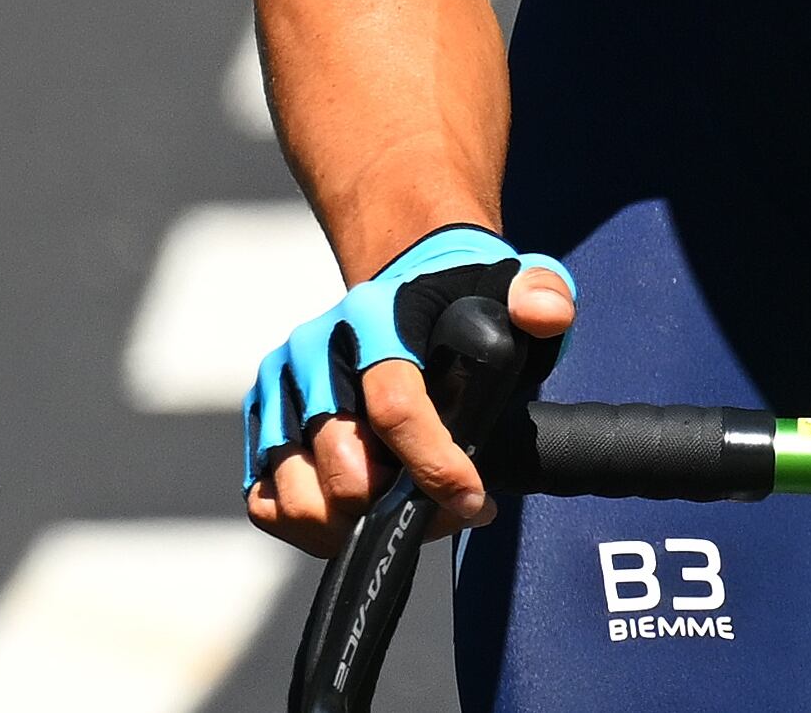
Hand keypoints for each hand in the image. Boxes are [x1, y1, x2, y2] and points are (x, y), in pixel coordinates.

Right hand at [242, 224, 573, 553]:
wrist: (407, 283)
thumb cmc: (460, 297)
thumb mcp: (516, 284)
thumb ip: (542, 294)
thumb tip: (545, 315)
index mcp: (373, 317)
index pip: (394, 406)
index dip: (433, 466)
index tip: (472, 499)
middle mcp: (313, 352)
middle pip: (343, 468)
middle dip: (400, 507)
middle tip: (450, 510)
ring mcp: (283, 391)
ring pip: (299, 497)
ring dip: (356, 527)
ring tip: (408, 516)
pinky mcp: (265, 425)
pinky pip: (267, 503)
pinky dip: (311, 527)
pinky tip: (361, 516)